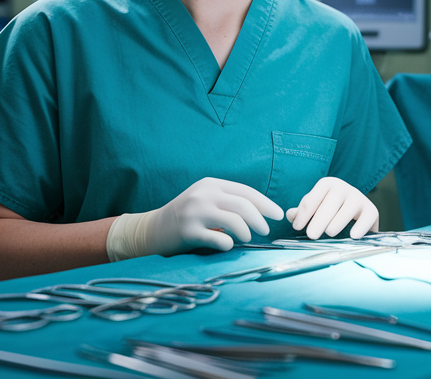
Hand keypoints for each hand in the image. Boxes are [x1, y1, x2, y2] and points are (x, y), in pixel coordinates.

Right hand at [106, 177, 282, 259]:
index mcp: (211, 184)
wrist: (151, 230)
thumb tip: (262, 214)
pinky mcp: (188, 231)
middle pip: (244, 205)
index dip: (265, 204)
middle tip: (266, 231)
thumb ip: (228, 202)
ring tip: (246, 239)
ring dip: (246, 233)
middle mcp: (203, 194)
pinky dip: (228, 244)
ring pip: (235, 221)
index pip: (246, 192)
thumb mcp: (205, 200)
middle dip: (260, 220)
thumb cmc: (186, 216)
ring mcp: (195, 212)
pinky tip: (227, 245)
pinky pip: (219, 239)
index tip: (279, 215)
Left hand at [287, 177, 378, 239]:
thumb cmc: (329, 208)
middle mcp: (343, 188)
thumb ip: (302, 212)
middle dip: (319, 220)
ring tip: (329, 232)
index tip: (297, 228)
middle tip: (311, 235)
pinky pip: (367, 218)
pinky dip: (360, 227)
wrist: (355, 208)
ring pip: (347, 210)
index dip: (303, 215)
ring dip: (337, 222)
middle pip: (329, 204)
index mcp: (326, 184)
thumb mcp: (315, 207)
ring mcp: (358, 198)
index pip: (311, 200)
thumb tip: (290, 215)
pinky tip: (353, 236)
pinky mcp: (371, 210)